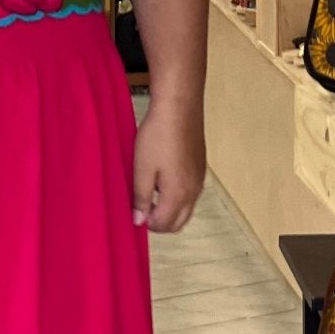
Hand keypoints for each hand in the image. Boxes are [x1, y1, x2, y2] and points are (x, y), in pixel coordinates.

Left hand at [132, 100, 205, 233]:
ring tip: (150, 192)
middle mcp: (193, 192)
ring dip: (169, 209)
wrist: (179, 108)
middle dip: (160, 222)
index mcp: (178, 195)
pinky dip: (178, 196)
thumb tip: (140, 220)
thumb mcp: (142, 170)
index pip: (164, 225)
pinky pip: (190, 193)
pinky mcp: (200, 168)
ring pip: (186, 208)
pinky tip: (163, 179)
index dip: (146, 222)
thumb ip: (141, 198)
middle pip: (179, 223)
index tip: (134, 211)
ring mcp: (199, 180)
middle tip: (141, 208)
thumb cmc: (158, 136)